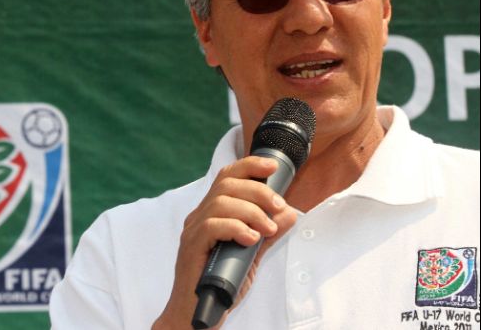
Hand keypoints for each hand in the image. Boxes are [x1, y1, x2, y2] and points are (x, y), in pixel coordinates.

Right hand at [152, 156, 297, 328]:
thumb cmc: (221, 284)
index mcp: (211, 213)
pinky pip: (212, 225)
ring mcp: (192, 231)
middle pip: (226, 184)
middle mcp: (199, 216)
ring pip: (220, 202)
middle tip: (279, 207)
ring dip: (251, 211)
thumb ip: (268, 233)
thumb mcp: (251, 254)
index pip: (227, 177)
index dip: (249, 166)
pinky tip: (251, 239)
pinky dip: (236, 228)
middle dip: (258, 191)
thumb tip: (290, 213)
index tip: (272, 167)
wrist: (199, 314)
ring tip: (268, 229)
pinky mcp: (191, 247)